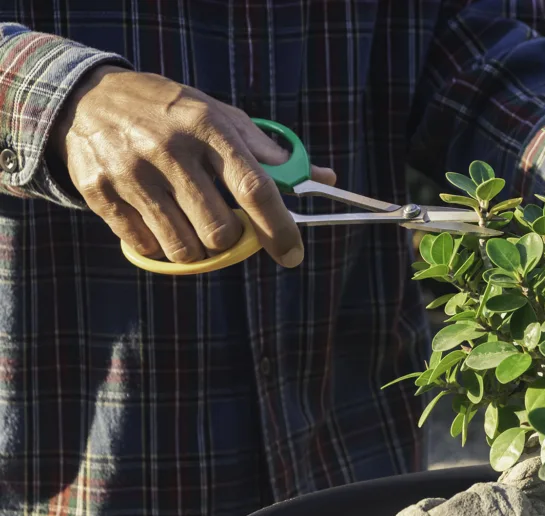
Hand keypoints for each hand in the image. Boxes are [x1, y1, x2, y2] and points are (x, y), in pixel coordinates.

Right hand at [49, 65, 335, 266]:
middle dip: (231, 240)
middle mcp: (169, 148)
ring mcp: (131, 172)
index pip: (254, 188)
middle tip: (225, 228)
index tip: (293, 255)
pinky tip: (158, 220)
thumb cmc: (172, 112)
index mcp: (207, 126)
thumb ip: (270, 152)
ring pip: (183, 247)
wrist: (87, 98)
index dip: (278, 228)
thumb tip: (323, 177)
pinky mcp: (99, 192)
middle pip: (219, 229)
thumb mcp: (220, 116)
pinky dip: (160, 246)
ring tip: (191, 224)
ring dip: (197, 249)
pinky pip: (145, 247)